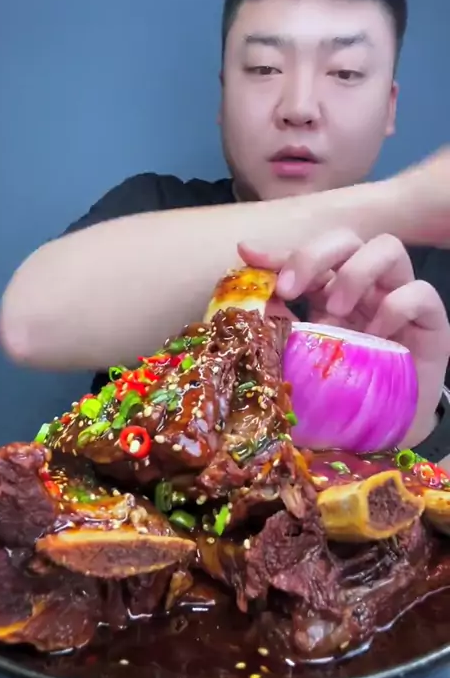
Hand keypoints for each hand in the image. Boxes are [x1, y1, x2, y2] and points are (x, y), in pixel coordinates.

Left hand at [239, 230, 449, 447]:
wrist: (376, 438)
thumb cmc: (334, 397)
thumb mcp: (297, 360)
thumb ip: (277, 329)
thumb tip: (247, 303)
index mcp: (329, 291)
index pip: (307, 256)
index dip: (279, 251)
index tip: (250, 256)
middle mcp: (364, 288)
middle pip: (346, 239)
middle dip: (314, 254)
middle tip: (291, 289)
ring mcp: (398, 299)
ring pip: (388, 248)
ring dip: (355, 272)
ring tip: (337, 310)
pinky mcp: (430, 322)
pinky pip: (420, 292)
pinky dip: (396, 305)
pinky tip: (378, 333)